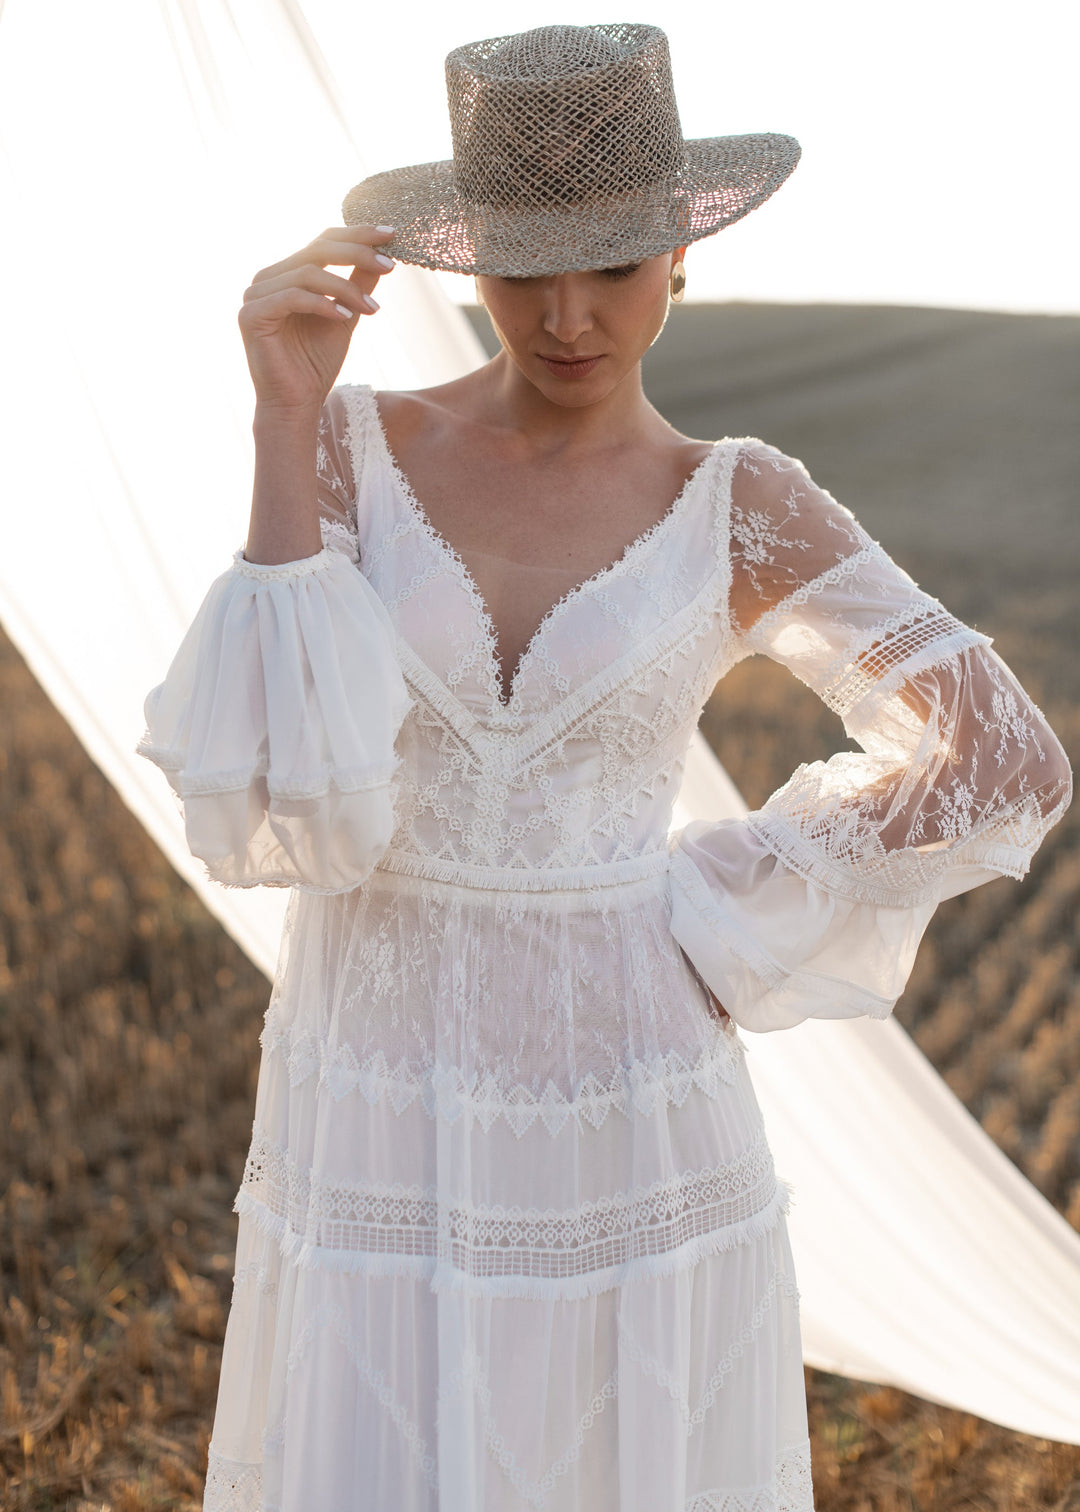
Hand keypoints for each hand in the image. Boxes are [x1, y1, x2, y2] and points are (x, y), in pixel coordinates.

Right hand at [238, 225, 395, 417]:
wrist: (296, 404)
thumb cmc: (316, 364)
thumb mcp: (345, 317)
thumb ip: (357, 285)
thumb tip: (382, 256)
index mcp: (288, 273)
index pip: (323, 242)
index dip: (356, 235)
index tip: (391, 235)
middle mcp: (268, 278)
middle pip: (316, 250)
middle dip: (357, 254)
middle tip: (389, 265)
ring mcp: (255, 295)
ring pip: (307, 273)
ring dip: (345, 288)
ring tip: (372, 308)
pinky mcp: (250, 315)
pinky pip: (292, 297)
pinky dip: (323, 304)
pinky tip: (346, 317)